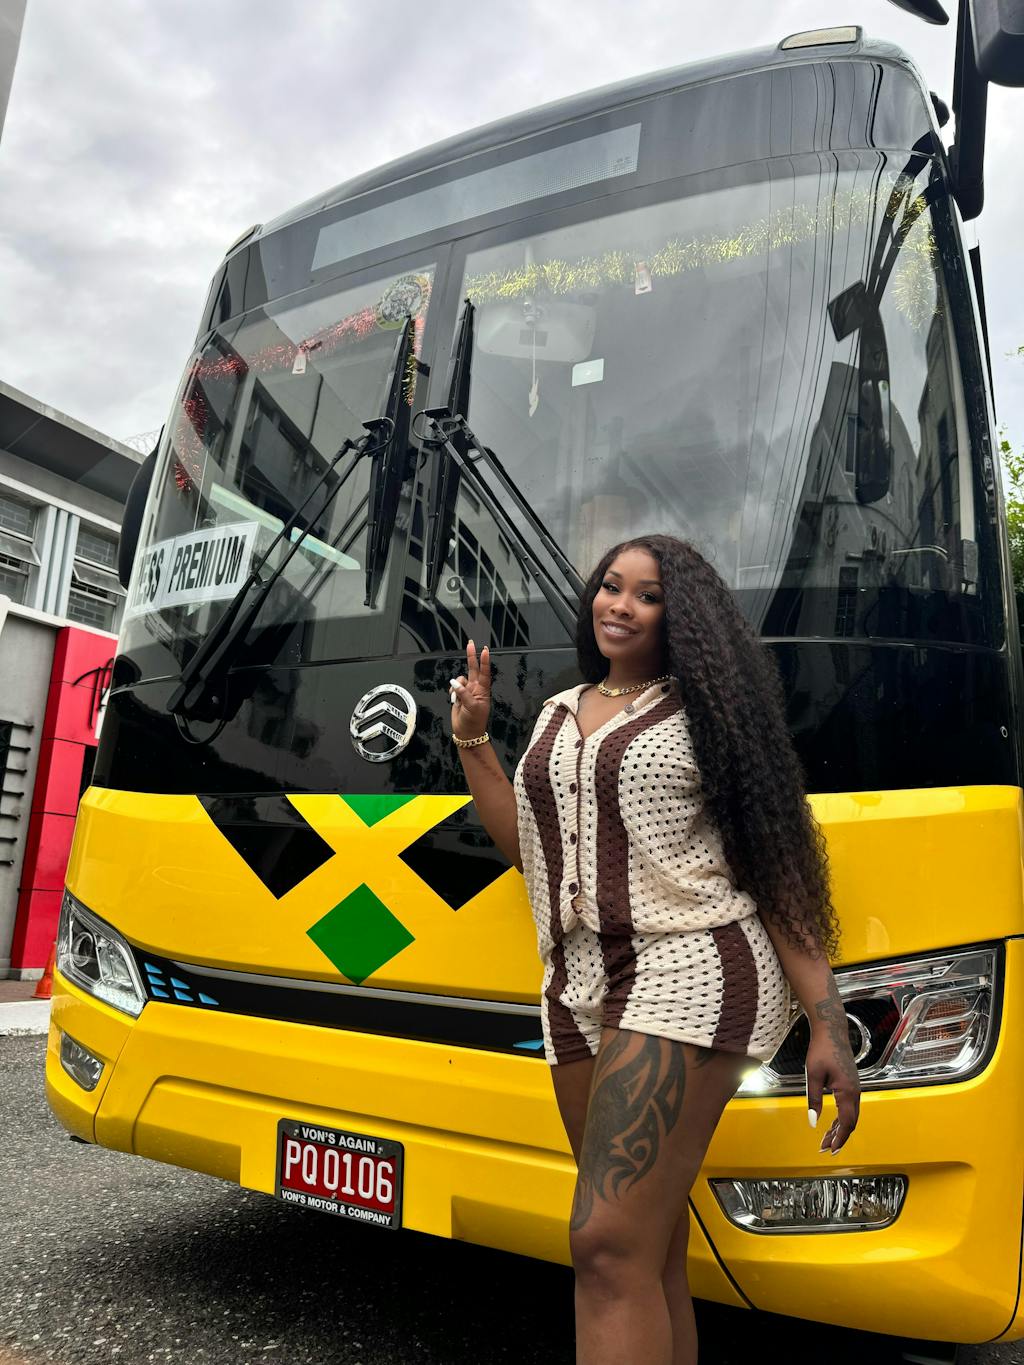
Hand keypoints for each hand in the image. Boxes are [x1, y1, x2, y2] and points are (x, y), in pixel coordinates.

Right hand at [450, 639, 491, 741]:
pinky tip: (453, 700)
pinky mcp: (459, 696)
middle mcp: (475, 689)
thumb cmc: (473, 722)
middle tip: (471, 643)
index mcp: (482, 691)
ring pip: (460, 679)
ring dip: (456, 685)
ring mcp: (467, 692)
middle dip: (471, 656)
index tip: (484, 650)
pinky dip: (452, 692)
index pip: (484, 673)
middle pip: (473, 669)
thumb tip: (455, 683)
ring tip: (457, 699)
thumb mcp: (472, 707)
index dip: (484, 661)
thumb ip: (463, 693)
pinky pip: (454, 687)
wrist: (466, 733)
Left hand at [805, 1026, 860, 1155]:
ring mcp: (855, 1087)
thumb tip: (813, 1122)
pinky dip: (842, 1117)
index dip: (840, 1138)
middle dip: (839, 1137)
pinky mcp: (851, 1083)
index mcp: (847, 1091)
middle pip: (851, 1122)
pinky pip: (849, 1106)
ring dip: (840, 1128)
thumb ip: (814, 1100)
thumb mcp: (813, 1075)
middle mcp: (855, 1091)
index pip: (847, 1123)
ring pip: (851, 1115)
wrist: (831, 1030)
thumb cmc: (821, 1049)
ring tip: (826, 1139)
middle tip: (825, 1148)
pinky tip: (832, 1122)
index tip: (831, 1150)